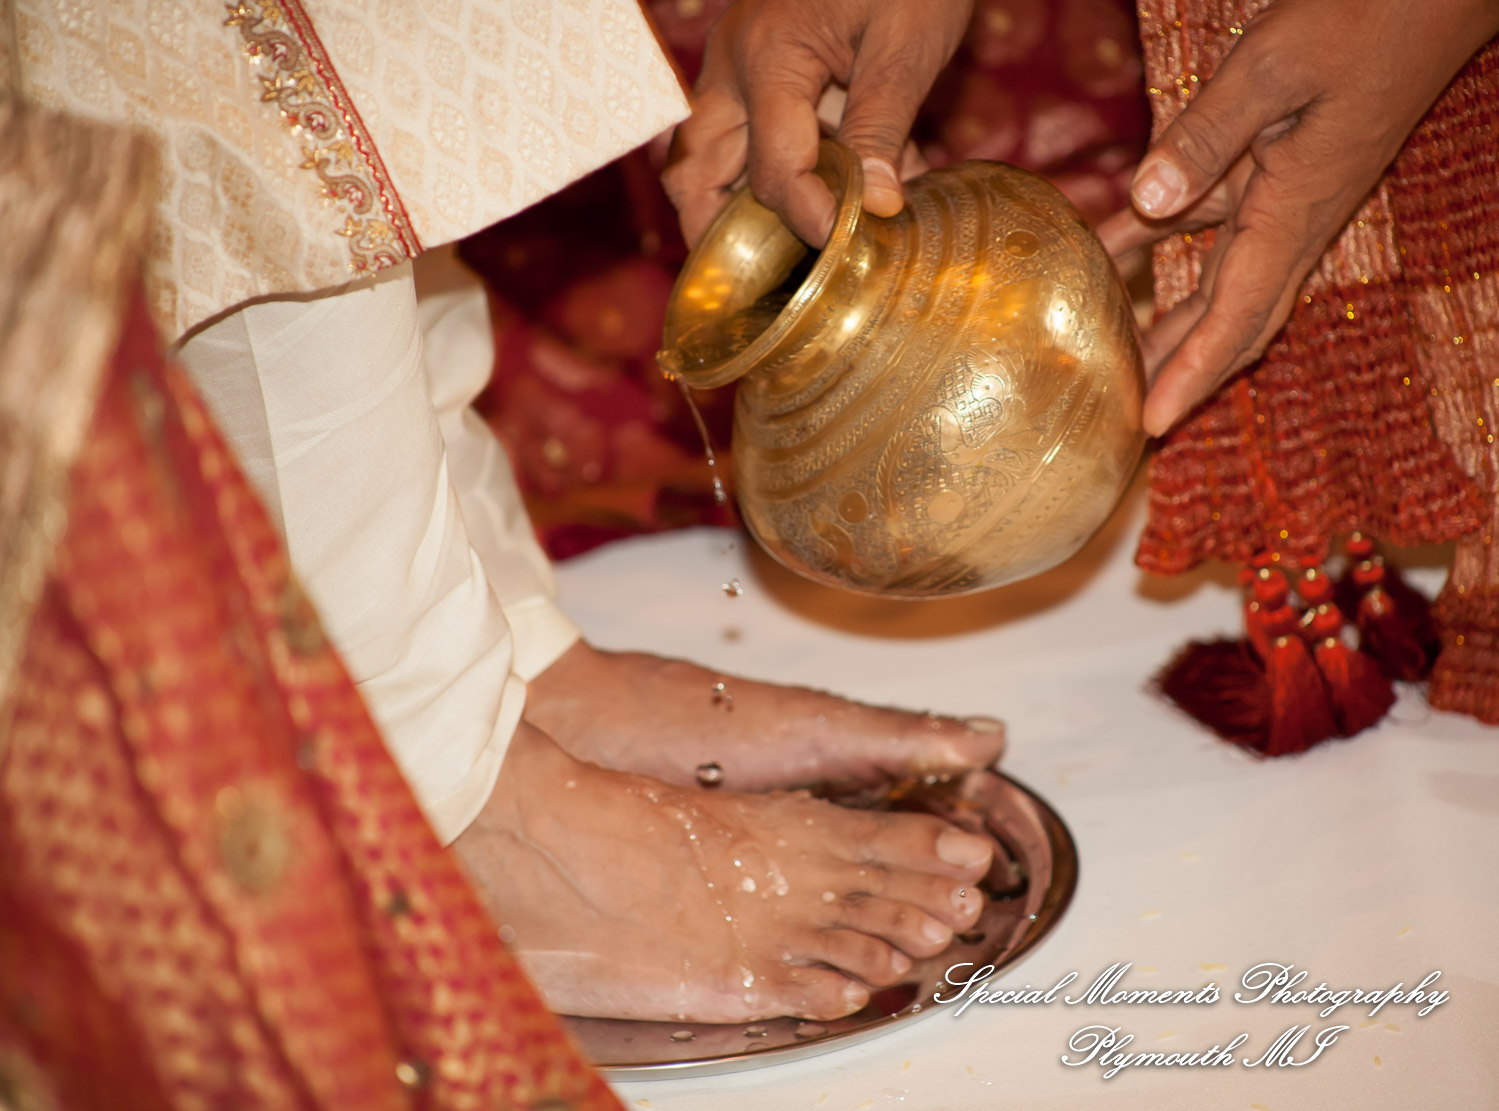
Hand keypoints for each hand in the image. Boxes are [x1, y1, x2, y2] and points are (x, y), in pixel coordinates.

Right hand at [662, 0, 972, 247]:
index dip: (812, 221)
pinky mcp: (747, 63)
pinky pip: (726, 132)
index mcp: (767, 62)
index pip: (775, 174)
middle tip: (763, 284)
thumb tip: (876, 207)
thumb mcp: (907, 42)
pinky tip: (796, 199)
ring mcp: (730, 65)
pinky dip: (745, 175)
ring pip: (695, 156)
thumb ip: (884, 125)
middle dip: (719, 237)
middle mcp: (730, 68)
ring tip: (766, 256)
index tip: (850, 250)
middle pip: (693, 174)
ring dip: (721, 209)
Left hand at [1097, 0, 1498, 437]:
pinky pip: (1208, 219)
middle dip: (1184, 375)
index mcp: (1294, 212)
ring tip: (1122, 364)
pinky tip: (1106, 248)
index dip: (1191, 377)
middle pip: (1230, 321)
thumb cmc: (1368, 19)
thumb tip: (1145, 199)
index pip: (1235, 319)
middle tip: (1134, 422)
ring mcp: (1286, 198)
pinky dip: (1156, 236)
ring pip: (1220, 283)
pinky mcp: (1276, 166)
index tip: (1151, 426)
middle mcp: (1292, 221)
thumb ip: (1205, 134)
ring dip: (1173, 324)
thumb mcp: (1273, 66)